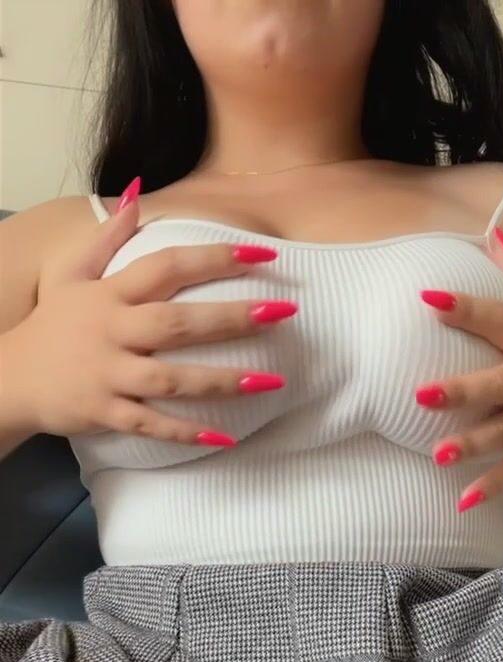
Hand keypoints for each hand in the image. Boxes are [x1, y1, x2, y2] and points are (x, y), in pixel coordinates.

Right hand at [1, 196, 296, 447]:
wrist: (9, 378)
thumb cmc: (53, 325)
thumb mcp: (72, 273)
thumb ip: (109, 236)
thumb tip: (137, 190)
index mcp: (110, 294)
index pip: (166, 267)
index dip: (214, 258)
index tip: (263, 256)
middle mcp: (112, 333)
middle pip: (177, 323)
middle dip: (231, 317)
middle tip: (283, 312)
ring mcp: (109, 376)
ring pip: (170, 379)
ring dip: (221, 380)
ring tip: (271, 381)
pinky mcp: (106, 413)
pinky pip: (150, 425)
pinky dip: (184, 432)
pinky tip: (224, 437)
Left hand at [416, 230, 502, 512]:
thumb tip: (494, 236)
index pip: (500, 318)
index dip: (467, 309)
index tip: (428, 300)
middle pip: (502, 382)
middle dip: (464, 389)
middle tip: (422, 393)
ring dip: (474, 444)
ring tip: (438, 454)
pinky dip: (493, 485)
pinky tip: (463, 501)